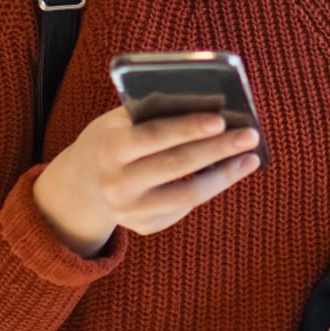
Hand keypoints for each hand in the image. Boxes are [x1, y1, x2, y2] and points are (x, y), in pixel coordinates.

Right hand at [34, 106, 261, 256]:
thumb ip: (152, 113)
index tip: (220, 119)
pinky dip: (209, 188)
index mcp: (109, 149)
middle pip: (176, 166)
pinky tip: (228, 172)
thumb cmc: (108, 141)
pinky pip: (184, 208)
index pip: (153, 137)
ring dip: (224, 175)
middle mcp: (117, 184)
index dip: (187, 128)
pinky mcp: (144, 226)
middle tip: (249, 135)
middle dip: (217, 149)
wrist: (80, 187)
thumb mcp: (117, 122)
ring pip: (187, 195)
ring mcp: (130, 211)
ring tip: (250, 158)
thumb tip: (207, 104)